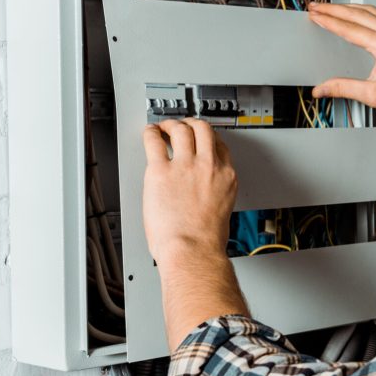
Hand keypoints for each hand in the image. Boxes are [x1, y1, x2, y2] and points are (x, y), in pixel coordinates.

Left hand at [142, 119, 237, 265]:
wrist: (193, 251)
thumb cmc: (206, 240)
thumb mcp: (223, 210)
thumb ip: (215, 193)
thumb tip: (203, 191)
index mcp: (226, 177)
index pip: (220, 145)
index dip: (208, 138)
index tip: (201, 138)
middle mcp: (208, 166)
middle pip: (203, 130)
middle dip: (192, 124)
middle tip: (183, 126)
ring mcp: (185, 167)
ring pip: (181, 130)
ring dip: (172, 125)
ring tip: (164, 128)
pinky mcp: (160, 172)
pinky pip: (154, 141)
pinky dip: (151, 133)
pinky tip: (149, 133)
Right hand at [308, 2, 375, 121]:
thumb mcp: (373, 95)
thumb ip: (344, 89)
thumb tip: (323, 89)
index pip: (349, 28)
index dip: (328, 21)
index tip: (315, 15)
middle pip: (357, 14)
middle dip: (334, 8)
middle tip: (317, 6)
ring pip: (371, 11)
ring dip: (349, 7)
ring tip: (333, 6)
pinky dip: (367, 11)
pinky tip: (361, 13)